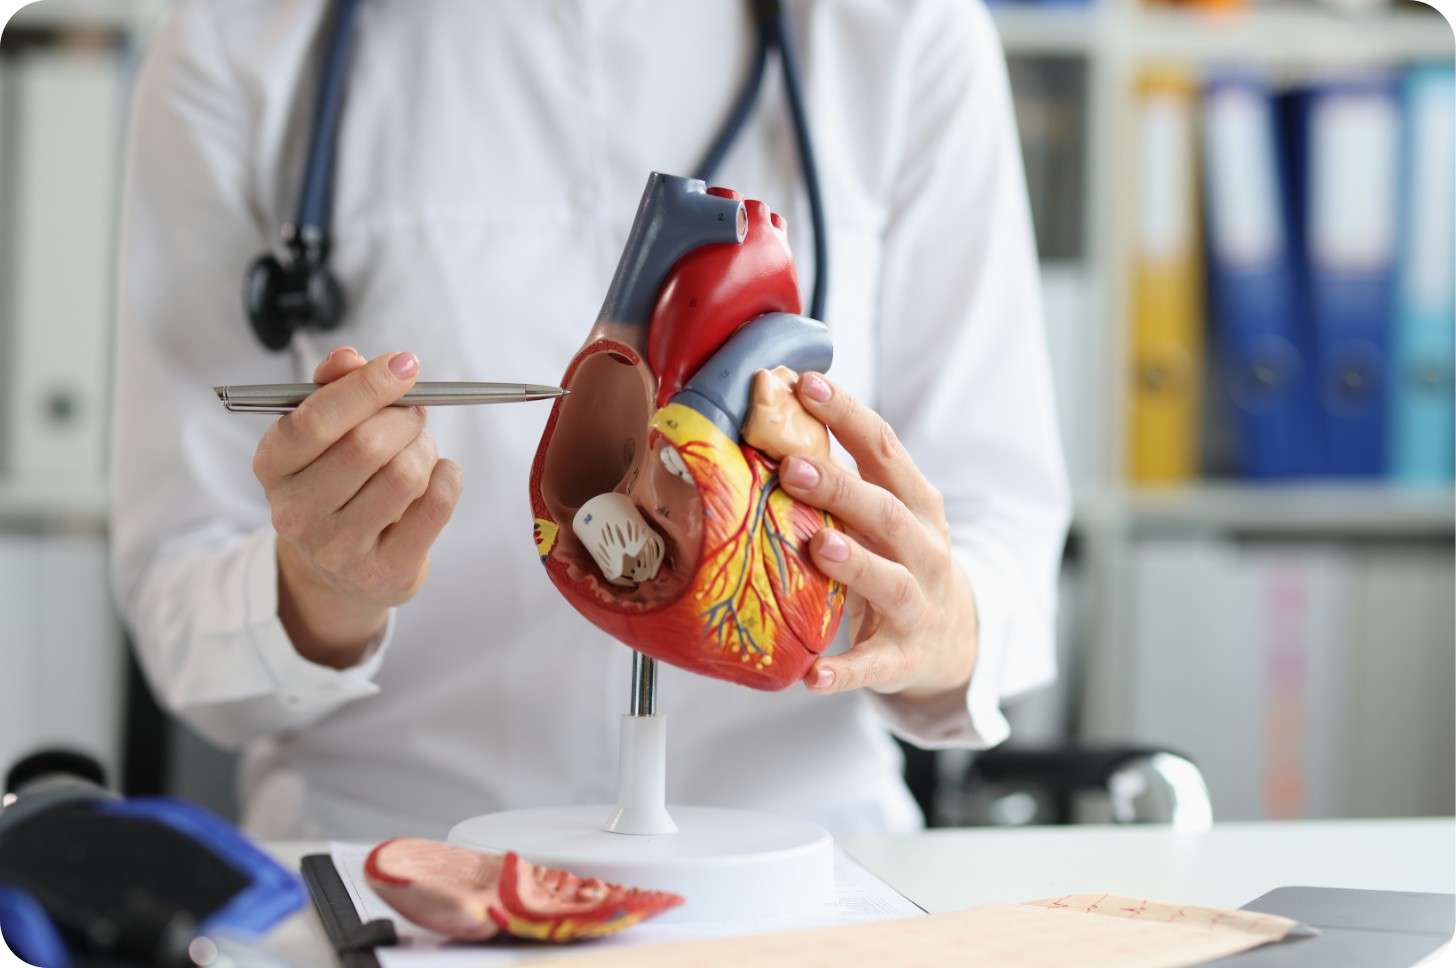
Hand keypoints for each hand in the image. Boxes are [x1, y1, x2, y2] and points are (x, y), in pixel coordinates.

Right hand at [251, 347, 463, 667]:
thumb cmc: (336, 481)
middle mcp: (296, 512)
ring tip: (417, 451)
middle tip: (413, 413)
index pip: (316, 420)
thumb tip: (349, 358)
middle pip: (367, 446)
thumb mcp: (323, 433)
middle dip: (404, 418)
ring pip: (405, 474)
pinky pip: (436, 505)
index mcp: (274, 465)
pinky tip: (435, 478)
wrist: (341, 569)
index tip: (406, 364)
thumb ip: (334, 387)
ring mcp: (339, 548)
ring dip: (425, 449)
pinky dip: (448, 478)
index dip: (367, 386)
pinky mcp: (385, 570)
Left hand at [776, 372, 977, 701]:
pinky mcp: (904, 657)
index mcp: (915, 504)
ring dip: (855, 564)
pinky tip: (812, 676)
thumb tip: (777, 416)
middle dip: (841, 488)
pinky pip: (873, 665)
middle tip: (792, 466)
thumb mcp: (889, 514)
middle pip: (885, 513)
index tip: (807, 384)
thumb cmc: (902, 562)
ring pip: (890, 581)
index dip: (847, 415)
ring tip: (818, 546)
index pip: (884, 450)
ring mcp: (918, 605)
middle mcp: (923, 550)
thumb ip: (845, 477)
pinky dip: (844, 671)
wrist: (956, 641)